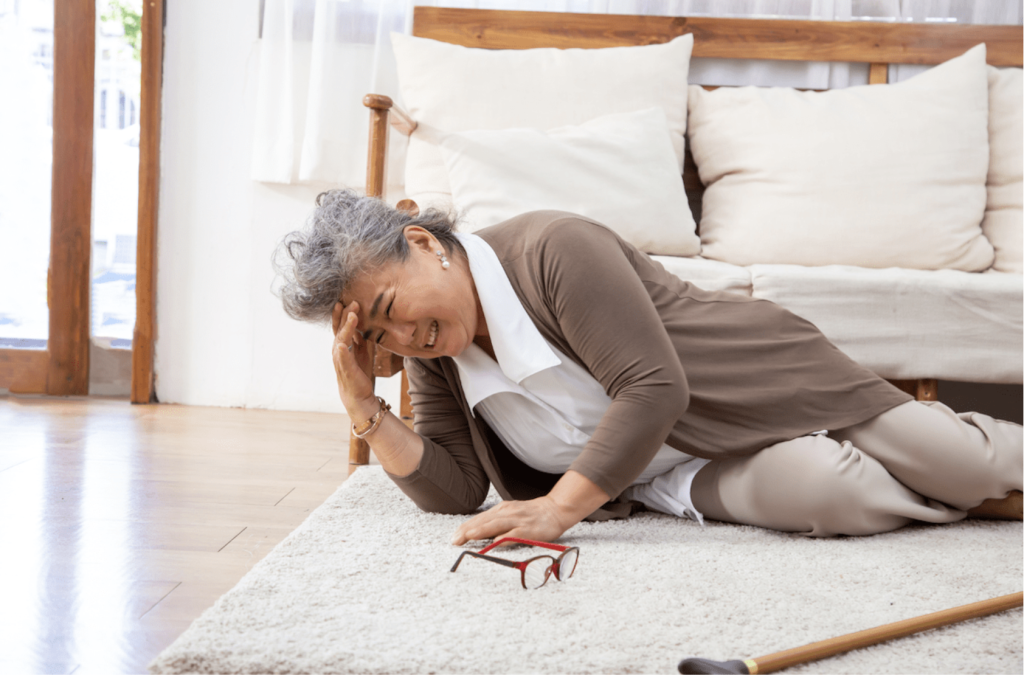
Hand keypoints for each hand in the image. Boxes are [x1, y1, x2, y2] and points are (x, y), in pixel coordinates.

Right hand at [331, 301, 375, 415]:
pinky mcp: (346, 369)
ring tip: (351, 315)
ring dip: (346, 327)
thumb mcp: (363, 350)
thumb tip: (367, 322)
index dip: (345, 312)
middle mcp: (338, 349)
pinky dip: (341, 351)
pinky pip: (342, 359)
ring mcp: (340, 359)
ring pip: (341, 339)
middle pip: (340, 327)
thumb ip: (362, 336)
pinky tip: (341, 345)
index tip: (351, 298)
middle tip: (353, 301)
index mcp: (342, 343)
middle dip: (345, 314)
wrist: (358, 393)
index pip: (342, 324)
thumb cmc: (359, 370)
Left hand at [451, 496, 570, 545]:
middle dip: (467, 530)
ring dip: (481, 531)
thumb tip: (479, 533)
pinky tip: (494, 544)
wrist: (556, 509)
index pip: (479, 519)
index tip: (454, 536)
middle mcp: (507, 513)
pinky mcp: (528, 530)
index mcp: (501, 510)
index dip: (465, 528)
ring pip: (495, 525)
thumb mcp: (511, 513)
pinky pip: (514, 534)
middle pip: (484, 521)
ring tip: (468, 537)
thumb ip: (496, 522)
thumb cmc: (532, 514)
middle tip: (454, 540)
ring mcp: (518, 520)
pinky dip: (504, 538)